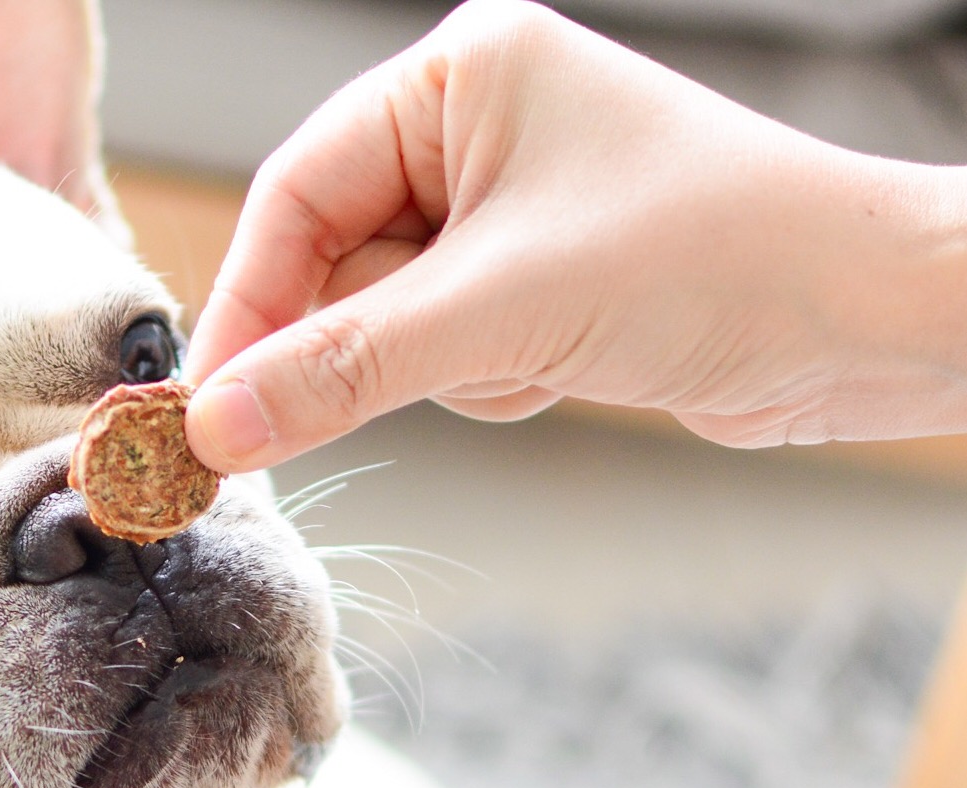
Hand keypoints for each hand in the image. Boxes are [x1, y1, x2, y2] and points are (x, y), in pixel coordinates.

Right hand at [183, 0, 966, 470]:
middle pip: (334, 260)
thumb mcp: (499, 314)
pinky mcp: (533, 284)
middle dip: (356, 343)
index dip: (248, 303)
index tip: (210, 404)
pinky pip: (445, 351)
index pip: (296, 194)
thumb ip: (343, 368)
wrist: (859, 324)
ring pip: (386, 320)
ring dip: (439, 366)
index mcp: (457, 81)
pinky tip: (555, 370)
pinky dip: (483, 381)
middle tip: (313, 419)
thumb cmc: (711, 259)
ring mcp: (504, 212)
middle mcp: (473, 133)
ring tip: (529, 357)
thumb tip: (219, 422)